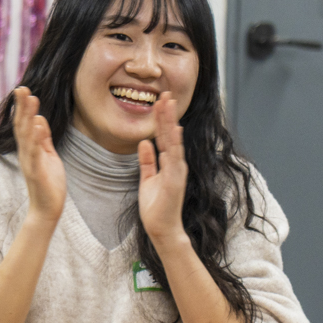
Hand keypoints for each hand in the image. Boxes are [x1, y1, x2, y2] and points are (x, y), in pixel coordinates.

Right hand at [11, 87, 66, 223]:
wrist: (47, 209)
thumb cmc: (49, 183)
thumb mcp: (48, 155)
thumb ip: (43, 138)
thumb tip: (40, 119)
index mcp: (28, 149)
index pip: (24, 124)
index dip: (23, 108)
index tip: (24, 90)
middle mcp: (25, 153)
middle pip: (22, 126)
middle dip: (22, 106)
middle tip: (21, 88)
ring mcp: (30, 162)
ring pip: (27, 135)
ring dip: (28, 116)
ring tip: (30, 99)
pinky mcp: (36, 171)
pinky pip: (36, 152)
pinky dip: (37, 138)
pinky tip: (39, 124)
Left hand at [138, 92, 189, 251]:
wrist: (162, 228)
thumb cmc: (156, 206)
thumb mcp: (147, 178)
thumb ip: (147, 161)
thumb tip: (145, 143)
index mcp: (169, 163)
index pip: (165, 136)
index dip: (162, 119)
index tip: (159, 101)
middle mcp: (176, 164)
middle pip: (171, 134)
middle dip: (167, 114)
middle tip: (165, 94)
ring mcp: (177, 171)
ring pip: (174, 142)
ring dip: (171, 123)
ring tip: (168, 105)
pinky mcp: (175, 180)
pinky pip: (174, 159)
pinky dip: (175, 144)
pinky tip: (174, 131)